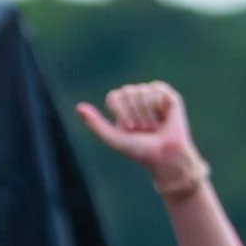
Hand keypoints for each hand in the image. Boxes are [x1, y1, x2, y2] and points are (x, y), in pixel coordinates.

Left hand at [76, 82, 200, 184]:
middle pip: (126, 92)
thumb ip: (95, 124)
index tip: (128, 129)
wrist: (164, 156)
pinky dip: (156, 107)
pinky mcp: (168, 96)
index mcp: (123, 107)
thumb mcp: (113, 138)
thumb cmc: (139, 151)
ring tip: (153, 126)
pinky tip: (163, 118)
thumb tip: (78, 107)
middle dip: (131, 114)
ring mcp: (153, 95)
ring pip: (140, 91)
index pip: (113, 97)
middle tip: (142, 129)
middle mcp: (137, 99)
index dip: (119, 113)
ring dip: (144, 113)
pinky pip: (155, 89)